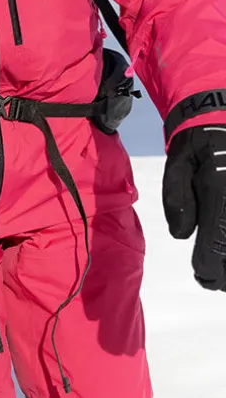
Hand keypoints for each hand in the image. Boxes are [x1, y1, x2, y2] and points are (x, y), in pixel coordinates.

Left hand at [164, 125, 225, 289]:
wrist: (219, 116)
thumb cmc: (195, 143)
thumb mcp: (177, 166)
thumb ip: (177, 201)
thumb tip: (183, 235)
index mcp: (218, 191)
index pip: (217, 240)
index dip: (210, 266)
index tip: (204, 278)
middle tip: (216, 282)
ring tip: (224, 275)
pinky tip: (225, 249)